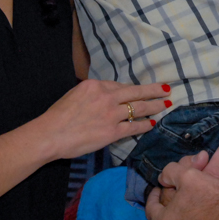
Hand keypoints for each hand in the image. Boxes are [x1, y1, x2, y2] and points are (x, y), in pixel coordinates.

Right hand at [39, 79, 168, 159]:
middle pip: (136, 92)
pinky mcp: (112, 132)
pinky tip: (152, 123)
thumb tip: (104, 98)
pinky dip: (145, 125)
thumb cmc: (58, 116)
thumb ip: (92, 94)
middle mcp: (106, 97)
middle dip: (154, 90)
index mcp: (95, 85)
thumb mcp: (75, 95)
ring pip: (138, 108)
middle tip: (167, 89)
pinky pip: (133, 127)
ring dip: (154, 106)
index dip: (133, 89)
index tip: (143, 90)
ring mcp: (111, 114)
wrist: (51, 134)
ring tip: (165, 104)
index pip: (120, 86)